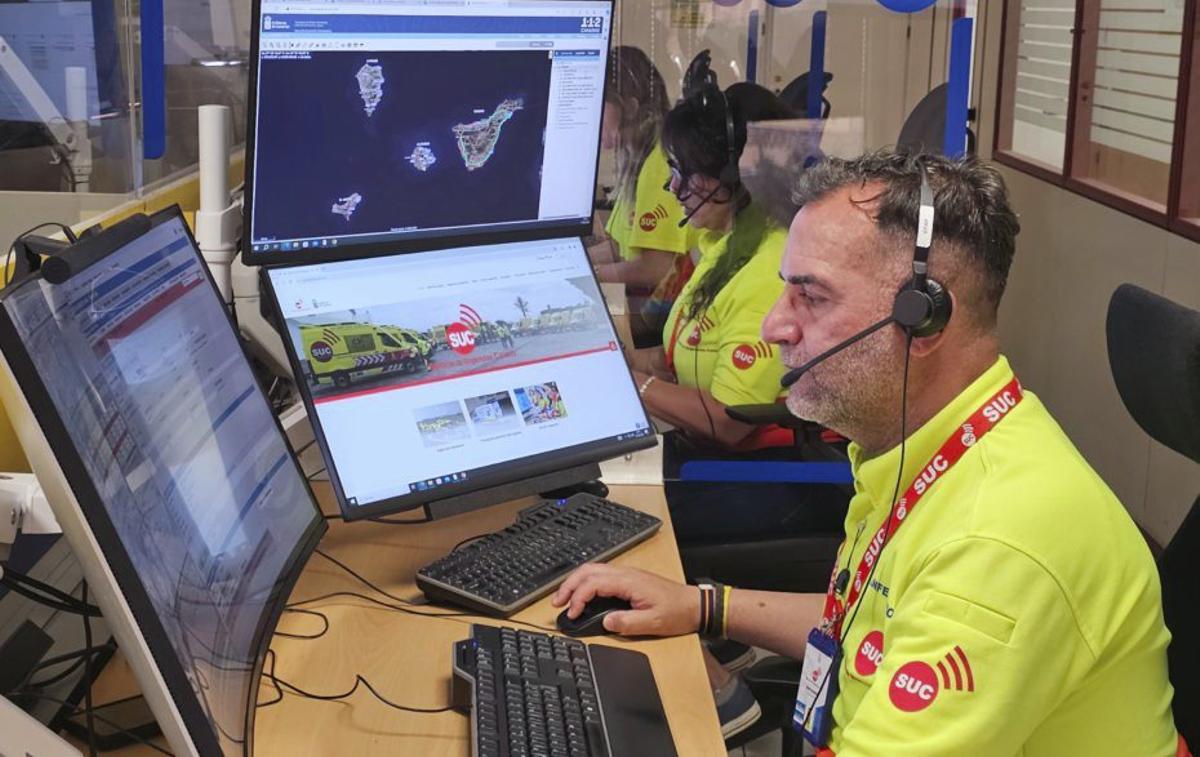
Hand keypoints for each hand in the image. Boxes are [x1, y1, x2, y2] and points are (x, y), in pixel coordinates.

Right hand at [551, 563, 699, 636]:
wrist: (694, 605)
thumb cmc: (676, 612)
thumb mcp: (652, 622)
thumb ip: (627, 623)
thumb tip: (605, 622)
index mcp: (628, 582)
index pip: (593, 584)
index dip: (578, 598)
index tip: (573, 614)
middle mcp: (625, 573)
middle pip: (588, 571)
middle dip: (569, 585)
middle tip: (557, 603)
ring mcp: (627, 574)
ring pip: (593, 570)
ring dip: (576, 582)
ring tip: (565, 598)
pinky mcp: (629, 579)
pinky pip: (601, 575)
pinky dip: (586, 582)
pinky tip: (583, 594)